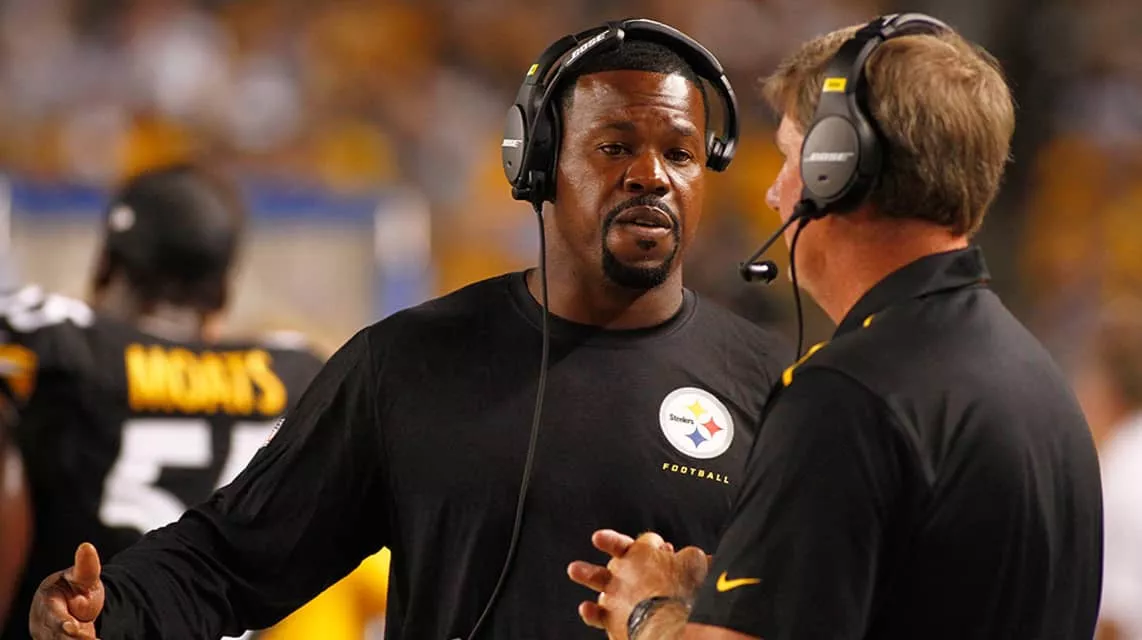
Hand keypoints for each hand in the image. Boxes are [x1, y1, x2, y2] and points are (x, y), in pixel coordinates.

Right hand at [30, 543, 103, 638]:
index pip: (52, 614)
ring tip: (96, 639)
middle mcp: (43, 621)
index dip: (61, 622)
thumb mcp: (85, 577)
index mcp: (47, 600)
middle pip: (55, 634)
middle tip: (89, 638)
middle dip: (71, 637)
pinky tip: (96, 639)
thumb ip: (86, 566)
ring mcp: (48, 635)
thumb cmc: (78, 587)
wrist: (77, 605)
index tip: (72, 627)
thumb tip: (86, 546)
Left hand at [567, 529, 708, 638]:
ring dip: (586, 573)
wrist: (667, 625)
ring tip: (574, 568)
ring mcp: (614, 593)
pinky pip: (596, 614)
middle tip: (598, 538)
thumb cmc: (685, 593)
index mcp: (644, 552)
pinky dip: (591, 612)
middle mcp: (624, 569)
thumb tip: (693, 557)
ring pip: (597, 579)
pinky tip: (585, 608)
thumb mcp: (697, 565)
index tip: (665, 550)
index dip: (657, 545)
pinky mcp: (609, 618)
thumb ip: (690, 558)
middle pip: (617, 554)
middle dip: (610, 545)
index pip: (648, 541)